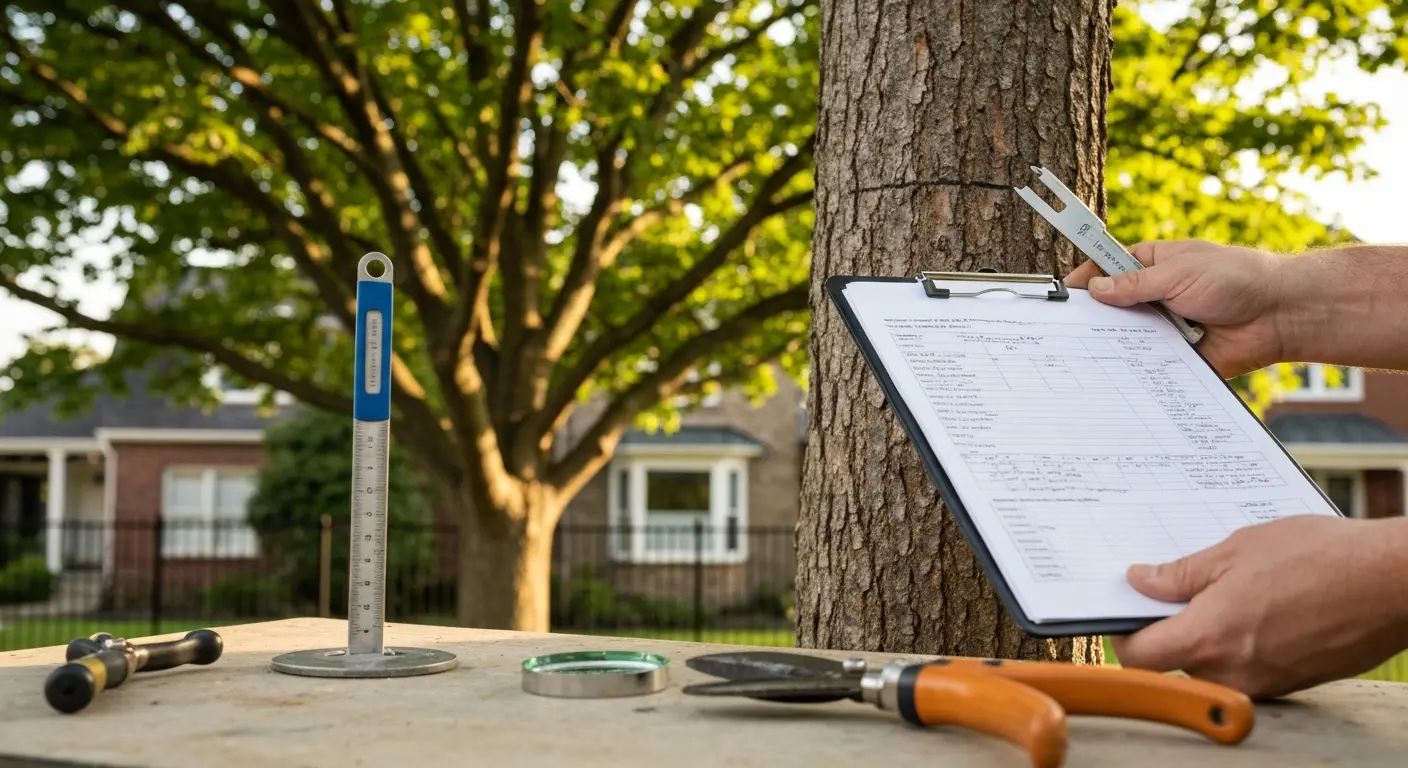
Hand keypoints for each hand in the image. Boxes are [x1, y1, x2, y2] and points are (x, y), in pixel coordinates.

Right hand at [1063, 240, 1294, 377]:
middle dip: (1093, 319)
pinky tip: (1118, 375)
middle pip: (1112, 309)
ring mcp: (1163, 328)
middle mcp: (1154, 297)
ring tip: (1086, 355)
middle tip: (1066, 331)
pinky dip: (1137, 369)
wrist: (1280, 314)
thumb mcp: (1179, 273)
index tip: (1062, 296)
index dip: (1084, 281)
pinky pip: (1149, 365)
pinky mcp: (1175, 357)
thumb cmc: (1236, 278)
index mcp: (1151, 266)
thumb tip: (1096, 289)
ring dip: (1114, 345)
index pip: (1107, 270)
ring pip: (1127, 339)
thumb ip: (1135, 284)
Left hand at [1109, 515, 1407, 698]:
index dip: (1122, 633)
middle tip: (1182, 588)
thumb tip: (1140, 580)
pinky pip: (1248, 668)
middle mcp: (1234, 671)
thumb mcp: (1239, 549)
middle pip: (1173, 662)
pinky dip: (1243, 642)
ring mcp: (1266, 682)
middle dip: (1171, 627)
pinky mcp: (1293, 683)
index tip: (1125, 612)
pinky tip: (1263, 606)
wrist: (1396, 582)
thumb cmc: (1323, 558)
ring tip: (1233, 590)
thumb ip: (1182, 573)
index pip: (1139, 655)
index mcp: (1210, 637)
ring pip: (1212, 665)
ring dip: (1210, 634)